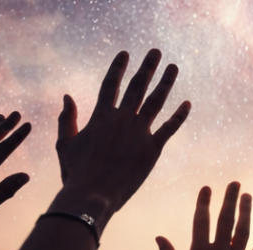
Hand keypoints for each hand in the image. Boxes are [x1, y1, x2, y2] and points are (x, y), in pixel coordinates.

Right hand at [50, 49, 190, 226]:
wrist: (92, 195)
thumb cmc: (76, 173)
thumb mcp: (65, 144)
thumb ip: (67, 119)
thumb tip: (67, 96)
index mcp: (101, 117)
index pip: (111, 85)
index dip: (118, 68)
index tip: (125, 53)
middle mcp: (121, 120)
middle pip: (137, 87)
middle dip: (147, 67)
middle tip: (156, 52)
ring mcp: (138, 134)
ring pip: (155, 102)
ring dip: (165, 83)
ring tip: (173, 67)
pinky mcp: (151, 150)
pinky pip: (168, 129)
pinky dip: (179, 116)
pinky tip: (187, 103)